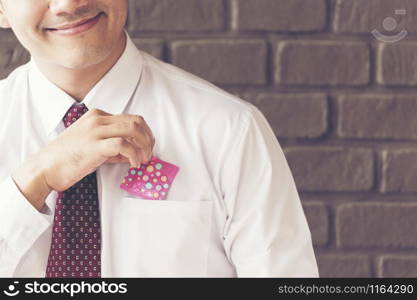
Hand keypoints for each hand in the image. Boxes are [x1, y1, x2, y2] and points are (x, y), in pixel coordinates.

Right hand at [38, 108, 154, 191]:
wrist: (44, 168)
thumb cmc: (66, 159)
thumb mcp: (91, 145)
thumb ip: (112, 146)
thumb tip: (132, 153)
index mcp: (97, 116)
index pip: (131, 118)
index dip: (145, 134)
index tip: (146, 148)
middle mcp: (97, 119)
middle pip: (137, 121)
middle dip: (148, 138)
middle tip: (149, 154)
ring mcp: (95, 131)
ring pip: (133, 129)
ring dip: (144, 146)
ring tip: (142, 160)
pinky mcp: (94, 145)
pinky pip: (123, 144)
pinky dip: (134, 154)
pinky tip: (133, 164)